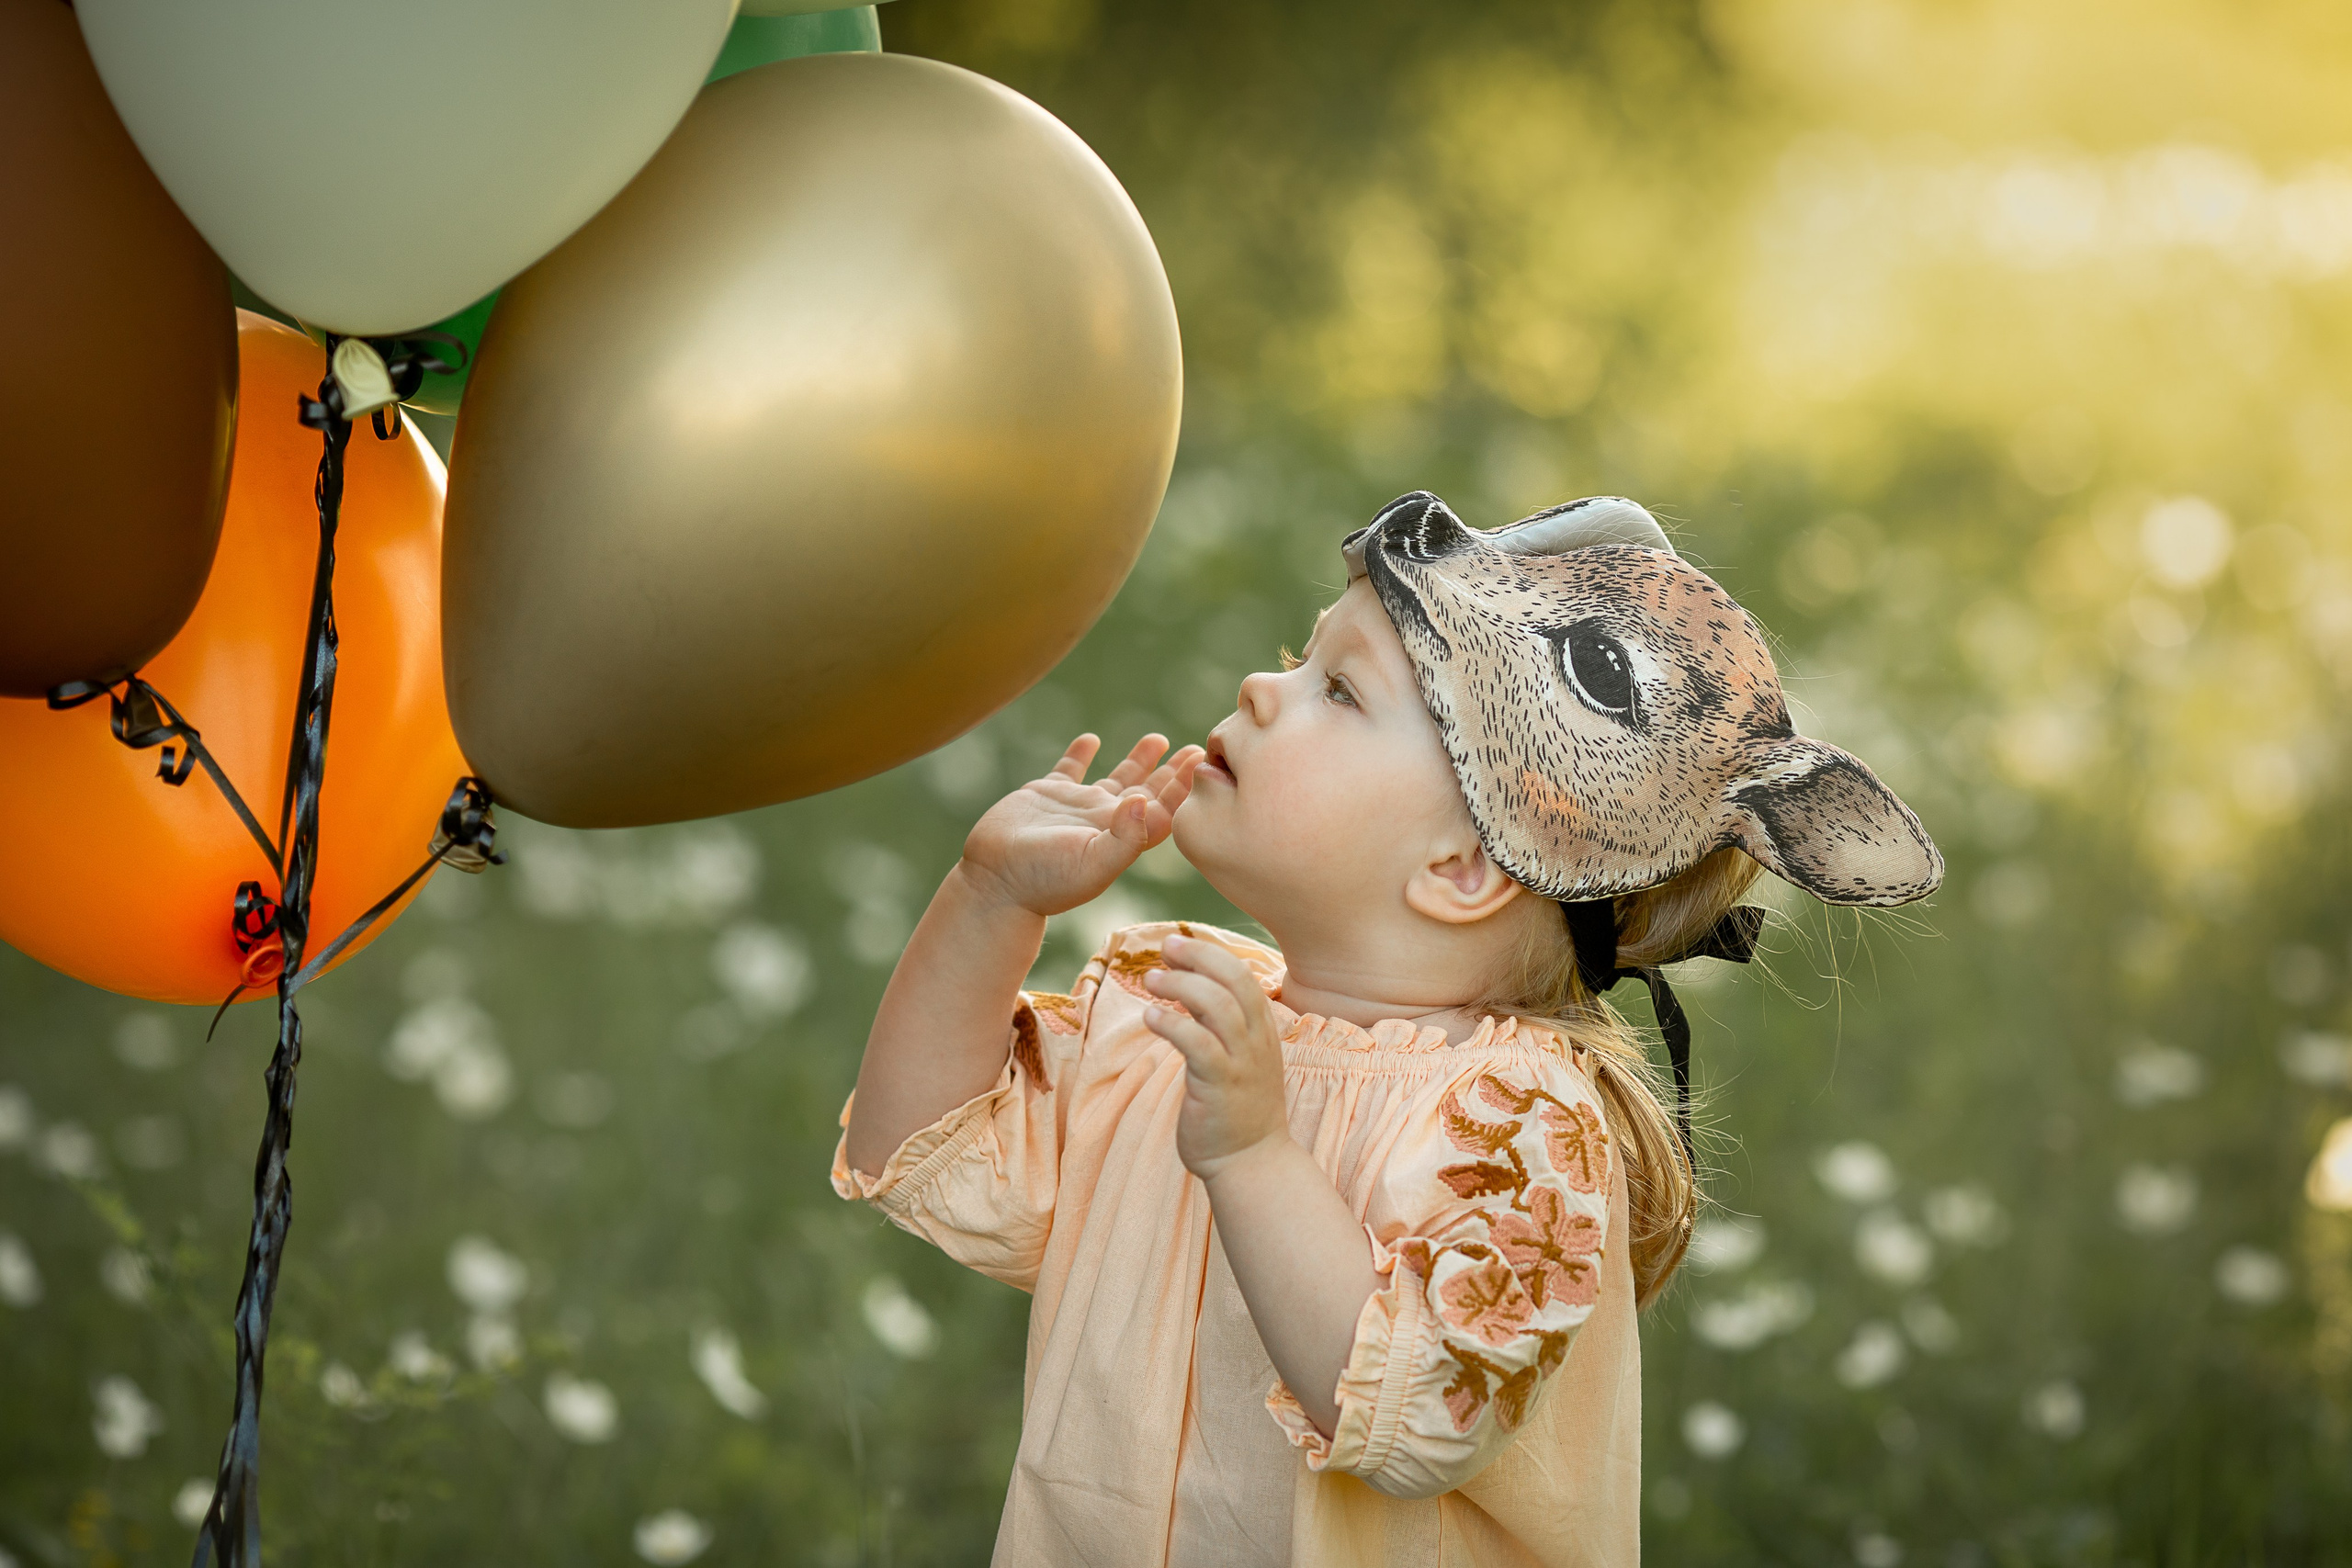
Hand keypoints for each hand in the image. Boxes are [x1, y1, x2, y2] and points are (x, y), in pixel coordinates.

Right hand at [959, 733, 1202, 918]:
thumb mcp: (1093, 864)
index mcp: (1122, 838)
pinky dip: (1081, 754)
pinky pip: (1069, 769)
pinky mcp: (1046, 795)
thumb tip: (1145, 801)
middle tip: (1197, 749)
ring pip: (1116, 778)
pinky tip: (1091, 740)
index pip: (1164, 811)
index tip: (1203, 763)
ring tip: (1159, 739)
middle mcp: (1104, 822)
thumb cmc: (1045, 881)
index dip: (1184, 789)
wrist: (994, 882)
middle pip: (1148, 793)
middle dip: (1172, 773)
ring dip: (1139, 760)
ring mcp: (1076, 808)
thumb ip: (1125, 836)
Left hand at [1143, 934, 1292, 1179]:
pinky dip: (1171, 1022)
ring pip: (1216, 1005)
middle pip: (1233, 980)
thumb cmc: (1237, 1110)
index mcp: (1262, 1030)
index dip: (1209, 954)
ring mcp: (1240, 1062)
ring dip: (1179, 985)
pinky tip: (1150, 1016)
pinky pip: (1196, 1042)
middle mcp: (1256, 1040)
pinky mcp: (1218, 1084)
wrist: (1251, 1162)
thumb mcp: (1237, 1059)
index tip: (1178, 945)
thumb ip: (1219, 1026)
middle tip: (1165, 948)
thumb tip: (1189, 989)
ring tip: (1151, 980)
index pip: (1241, 976)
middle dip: (1197, 956)